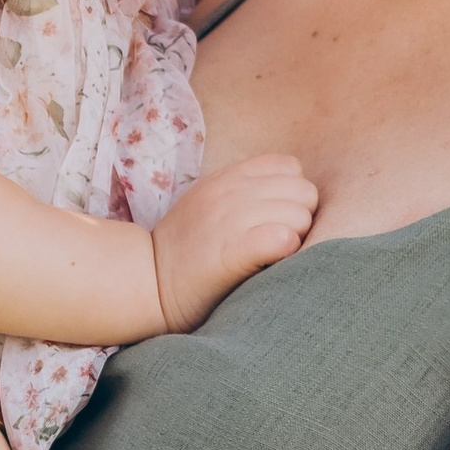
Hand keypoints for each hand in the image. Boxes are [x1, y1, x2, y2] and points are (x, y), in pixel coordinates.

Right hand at [149, 152, 320, 333]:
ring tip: (274, 256)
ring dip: (296, 239)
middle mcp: (231, 194)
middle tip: (281, 241)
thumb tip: (285, 195)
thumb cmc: (182, 250)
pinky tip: (271, 263)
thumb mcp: (207, 202)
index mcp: (227, 178)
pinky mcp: (232, 252)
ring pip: (299, 216)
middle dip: (301, 218)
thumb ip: (241, 190)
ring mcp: (230, 221)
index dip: (293, 193)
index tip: (279, 217)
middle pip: (304, 192)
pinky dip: (287, 252)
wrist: (146, 282)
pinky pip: (283, 239)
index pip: (290, 167)